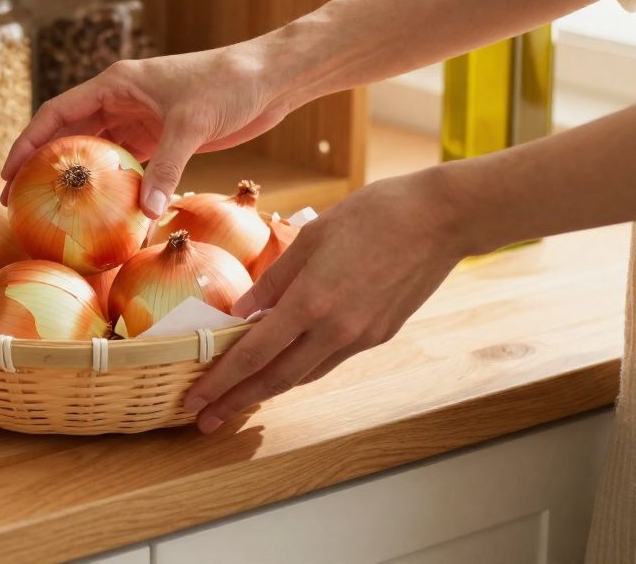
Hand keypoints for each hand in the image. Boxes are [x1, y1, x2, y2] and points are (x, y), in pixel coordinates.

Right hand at [1, 41, 299, 217]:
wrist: (269, 79)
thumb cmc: (228, 85)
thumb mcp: (191, 125)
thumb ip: (166, 168)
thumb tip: (144, 214)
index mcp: (116, 84)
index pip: (57, 113)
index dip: (27, 142)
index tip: (7, 174)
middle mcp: (120, 101)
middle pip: (68, 135)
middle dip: (42, 166)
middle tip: (20, 203)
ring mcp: (139, 120)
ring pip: (96, 153)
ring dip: (77, 179)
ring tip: (52, 211)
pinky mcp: (160, 139)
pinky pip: (126, 166)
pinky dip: (113, 187)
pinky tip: (103, 212)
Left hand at [183, 170, 467, 432]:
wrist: (439, 219)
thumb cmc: (372, 215)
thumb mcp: (310, 239)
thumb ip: (273, 280)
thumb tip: (241, 312)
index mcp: (311, 302)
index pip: (254, 353)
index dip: (222, 381)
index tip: (196, 399)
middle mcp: (335, 330)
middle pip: (275, 378)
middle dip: (236, 401)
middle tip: (205, 419)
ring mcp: (361, 337)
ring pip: (304, 375)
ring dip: (267, 390)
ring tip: (237, 398)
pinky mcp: (379, 335)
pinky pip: (329, 361)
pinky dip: (300, 369)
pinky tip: (282, 368)